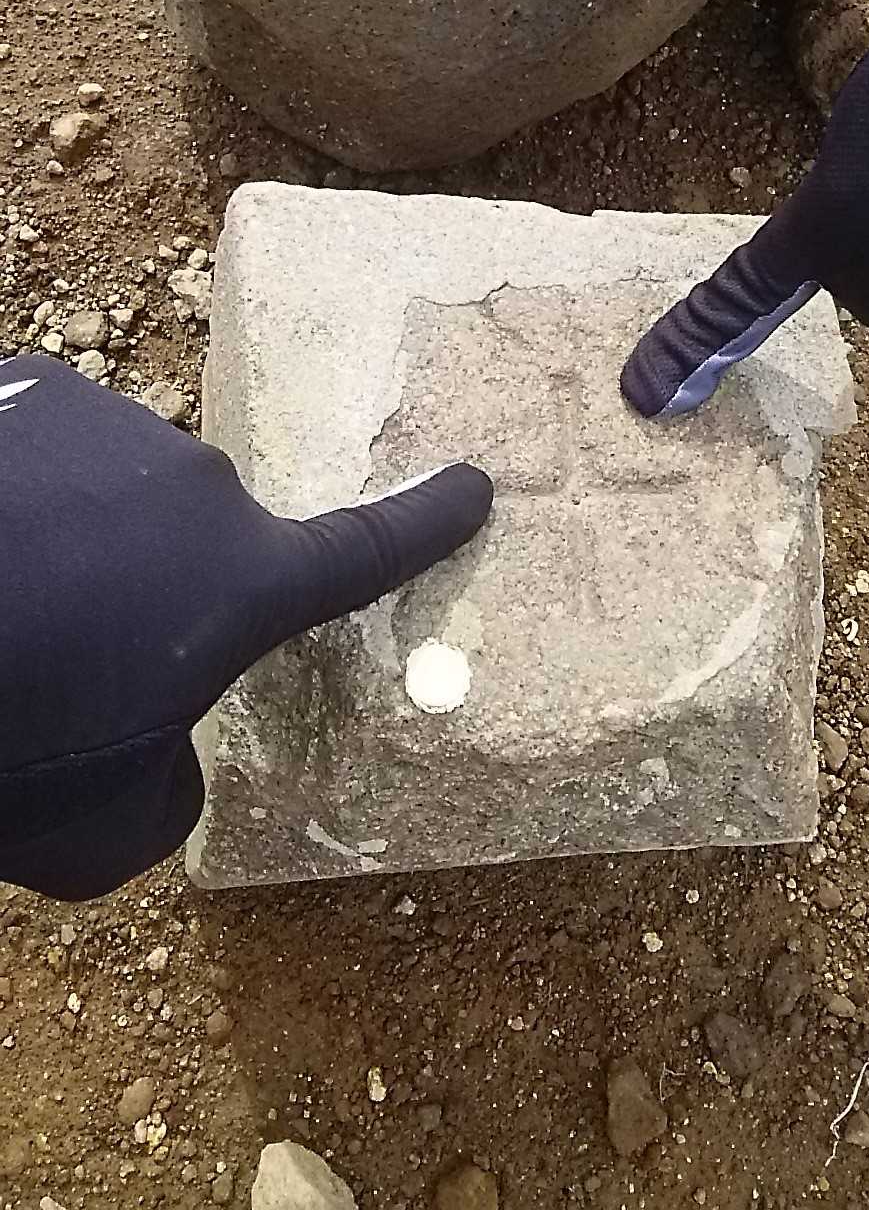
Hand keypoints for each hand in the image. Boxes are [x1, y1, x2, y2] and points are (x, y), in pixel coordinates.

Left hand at [0, 356, 492, 898]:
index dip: (426, 525)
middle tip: (61, 660)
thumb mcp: (101, 829)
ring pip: (112, 489)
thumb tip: (159, 750)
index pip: (363, 552)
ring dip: (72, 540)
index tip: (475, 483)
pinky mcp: (22, 386)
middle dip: (148, 591)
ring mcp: (103, 421)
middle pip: (196, 540)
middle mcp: (191, 484)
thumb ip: (165, 789)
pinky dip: (12, 493)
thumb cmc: (4, 738)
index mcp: (240, 581)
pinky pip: (41, 447)